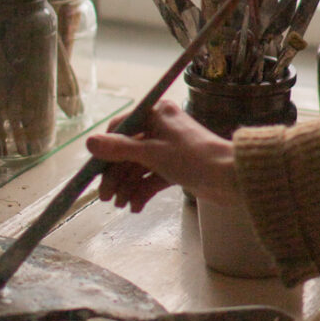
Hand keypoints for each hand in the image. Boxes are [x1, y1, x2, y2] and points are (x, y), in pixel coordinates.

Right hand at [86, 99, 239, 212]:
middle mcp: (161, 128)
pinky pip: (152, 177)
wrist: (230, 178)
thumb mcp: (151, 153)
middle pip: (128, 151)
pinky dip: (143, 191)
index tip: (94, 171)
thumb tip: (89, 142)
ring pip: (139, 167)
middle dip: (117, 175)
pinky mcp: (176, 167)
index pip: (121, 128)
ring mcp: (169, 148)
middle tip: (106, 198)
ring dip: (128, 186)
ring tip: (121, 205)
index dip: (106, 150)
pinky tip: (136, 207)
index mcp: (156, 114)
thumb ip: (119, 149)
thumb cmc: (191, 158)